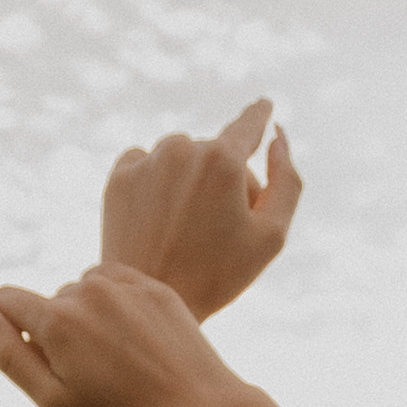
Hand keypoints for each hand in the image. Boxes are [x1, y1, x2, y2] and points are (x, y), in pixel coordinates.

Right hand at [0, 262, 247, 406]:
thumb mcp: (54, 402)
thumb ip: (9, 354)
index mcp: (57, 320)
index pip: (4, 300)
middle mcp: (87, 291)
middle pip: (48, 304)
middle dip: (51, 334)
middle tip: (81, 380)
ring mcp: (123, 285)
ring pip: (81, 293)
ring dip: (83, 319)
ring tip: (110, 364)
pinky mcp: (153, 287)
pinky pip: (115, 287)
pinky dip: (112, 308)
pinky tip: (129, 343)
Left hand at [100, 99, 300, 319]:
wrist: (149, 299)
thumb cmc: (218, 274)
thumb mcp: (271, 235)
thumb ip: (287, 180)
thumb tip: (278, 136)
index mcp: (223, 159)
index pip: (249, 123)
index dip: (259, 115)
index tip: (264, 106)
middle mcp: (182, 147)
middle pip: (215, 153)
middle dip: (223, 180)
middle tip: (219, 230)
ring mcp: (147, 160)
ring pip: (180, 158)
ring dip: (188, 181)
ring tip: (187, 229)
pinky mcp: (119, 176)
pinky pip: (147, 165)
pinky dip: (157, 184)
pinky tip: (162, 219)